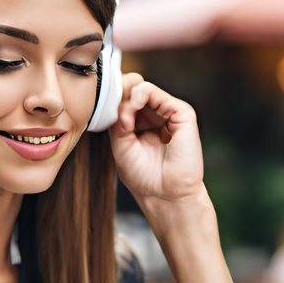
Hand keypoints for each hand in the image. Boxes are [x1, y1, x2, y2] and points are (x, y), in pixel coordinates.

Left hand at [108, 73, 204, 202]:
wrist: (164, 193)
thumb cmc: (143, 175)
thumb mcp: (120, 144)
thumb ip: (118, 119)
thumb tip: (123, 97)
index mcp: (141, 124)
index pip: (125, 101)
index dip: (112, 100)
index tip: (101, 111)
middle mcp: (155, 116)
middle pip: (132, 92)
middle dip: (118, 98)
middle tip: (113, 115)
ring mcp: (168, 113)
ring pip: (141, 89)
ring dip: (126, 100)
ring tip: (123, 121)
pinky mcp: (181, 112)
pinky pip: (154, 92)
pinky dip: (138, 97)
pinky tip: (131, 112)